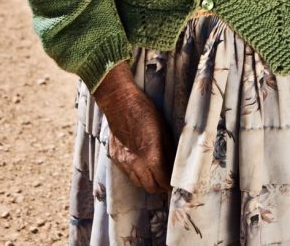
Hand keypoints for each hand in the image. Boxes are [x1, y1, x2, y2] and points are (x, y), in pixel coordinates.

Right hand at [92, 61, 174, 193]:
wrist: (119, 103)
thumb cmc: (145, 112)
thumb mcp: (163, 130)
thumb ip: (168, 151)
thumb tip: (174, 166)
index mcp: (151, 156)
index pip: (163, 181)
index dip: (170, 185)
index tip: (175, 185)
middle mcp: (136, 164)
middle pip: (150, 187)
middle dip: (160, 187)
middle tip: (166, 182)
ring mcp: (123, 162)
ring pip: (137, 183)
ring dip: (147, 182)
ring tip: (155, 175)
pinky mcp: (115, 158)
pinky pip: (127, 174)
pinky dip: (136, 175)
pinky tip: (142, 167)